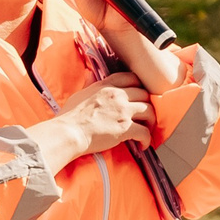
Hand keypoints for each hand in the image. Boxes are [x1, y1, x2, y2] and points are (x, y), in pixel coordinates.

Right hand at [36, 74, 150, 163]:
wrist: (68, 133)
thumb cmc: (69, 117)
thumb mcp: (79, 94)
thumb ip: (89, 84)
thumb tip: (90, 74)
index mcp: (106, 86)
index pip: (131, 77)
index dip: (139, 85)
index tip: (138, 95)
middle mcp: (117, 95)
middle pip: (144, 94)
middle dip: (146, 104)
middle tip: (144, 114)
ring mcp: (123, 111)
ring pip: (149, 111)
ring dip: (151, 121)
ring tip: (147, 129)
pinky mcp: (125, 128)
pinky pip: (145, 132)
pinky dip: (146, 139)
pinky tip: (142, 145)